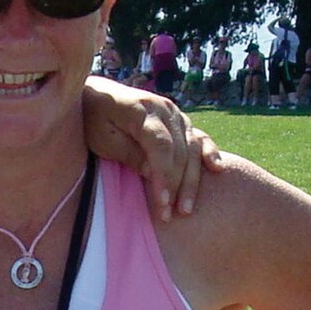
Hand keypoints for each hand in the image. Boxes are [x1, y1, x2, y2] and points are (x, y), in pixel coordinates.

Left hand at [82, 76, 223, 220]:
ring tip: (186, 208)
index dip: (163, 176)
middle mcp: (164, 109)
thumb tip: (155, 173)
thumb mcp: (102, 138)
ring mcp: (175, 113)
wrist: (96, 95)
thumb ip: (129, 153)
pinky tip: (217, 169)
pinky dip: (209, 153)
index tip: (161, 203)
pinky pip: (199, 137)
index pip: (161, 147)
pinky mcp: (179, 120)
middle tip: (170, 215)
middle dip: (176, 186)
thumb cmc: (93, 119)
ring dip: (192, 180)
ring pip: (193, 148)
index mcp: (142, 110)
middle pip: (180, 151)